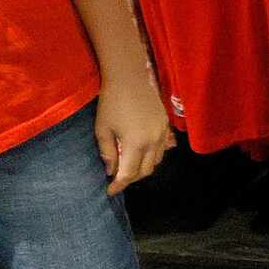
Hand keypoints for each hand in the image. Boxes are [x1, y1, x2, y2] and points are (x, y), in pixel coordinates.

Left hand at [94, 72, 174, 196]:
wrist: (129, 77)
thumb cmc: (111, 102)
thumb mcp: (102, 129)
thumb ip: (107, 152)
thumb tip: (110, 171)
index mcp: (135, 144)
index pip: (128, 174)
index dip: (118, 185)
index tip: (109, 191)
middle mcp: (152, 142)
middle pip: (144, 171)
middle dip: (130, 179)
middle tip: (117, 179)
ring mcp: (162, 133)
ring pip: (156, 162)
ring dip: (142, 169)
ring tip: (129, 167)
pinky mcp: (166, 125)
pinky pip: (162, 149)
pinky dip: (152, 156)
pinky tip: (141, 153)